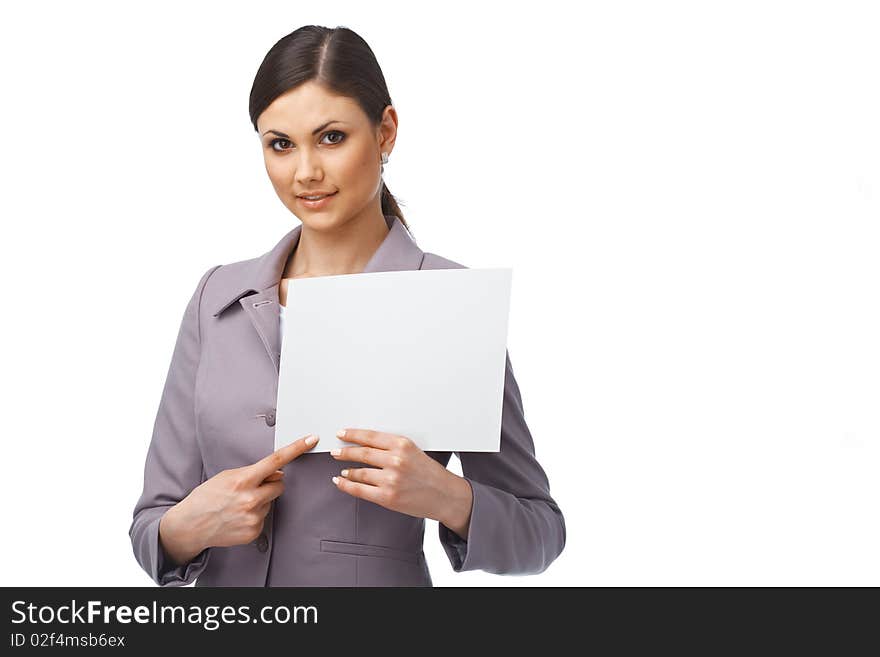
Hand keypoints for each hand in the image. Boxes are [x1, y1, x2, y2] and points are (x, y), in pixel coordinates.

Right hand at [160, 433, 319, 562]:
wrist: (190, 525)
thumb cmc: (207, 497)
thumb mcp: (226, 476)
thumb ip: (253, 473)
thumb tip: (277, 474)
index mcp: (243, 480)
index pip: (276, 461)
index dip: (296, 449)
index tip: (311, 439)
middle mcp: (250, 499)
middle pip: (280, 485)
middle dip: (271, 484)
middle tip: (252, 488)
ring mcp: (253, 517)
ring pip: (271, 502)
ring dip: (261, 501)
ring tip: (238, 505)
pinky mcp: (254, 531)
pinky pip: (265, 517)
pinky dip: (255, 515)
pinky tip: (238, 516)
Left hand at [329, 429, 472, 535]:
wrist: (446, 496)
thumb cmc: (431, 474)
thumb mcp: (414, 452)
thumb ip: (392, 448)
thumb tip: (366, 445)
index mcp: (402, 444)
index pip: (370, 437)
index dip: (352, 434)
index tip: (342, 433)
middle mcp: (396, 460)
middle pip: (362, 453)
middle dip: (345, 452)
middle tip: (335, 451)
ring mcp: (390, 479)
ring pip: (359, 472)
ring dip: (347, 470)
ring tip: (342, 470)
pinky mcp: (387, 497)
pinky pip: (360, 490)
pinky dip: (347, 485)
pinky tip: (341, 482)